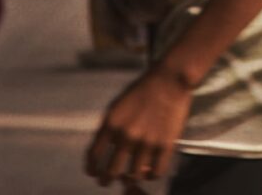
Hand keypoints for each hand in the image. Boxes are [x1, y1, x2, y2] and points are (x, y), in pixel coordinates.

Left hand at [85, 65, 192, 185]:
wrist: (169, 80)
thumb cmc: (142, 90)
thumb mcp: (116, 105)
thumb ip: (108, 128)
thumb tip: (104, 150)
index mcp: (111, 124)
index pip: (93, 156)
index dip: (91, 169)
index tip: (93, 173)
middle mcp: (126, 136)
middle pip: (111, 171)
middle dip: (106, 180)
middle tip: (107, 182)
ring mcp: (146, 142)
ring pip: (133, 175)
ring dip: (129, 179)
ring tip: (129, 178)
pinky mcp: (165, 145)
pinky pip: (156, 172)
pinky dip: (150, 176)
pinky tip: (148, 172)